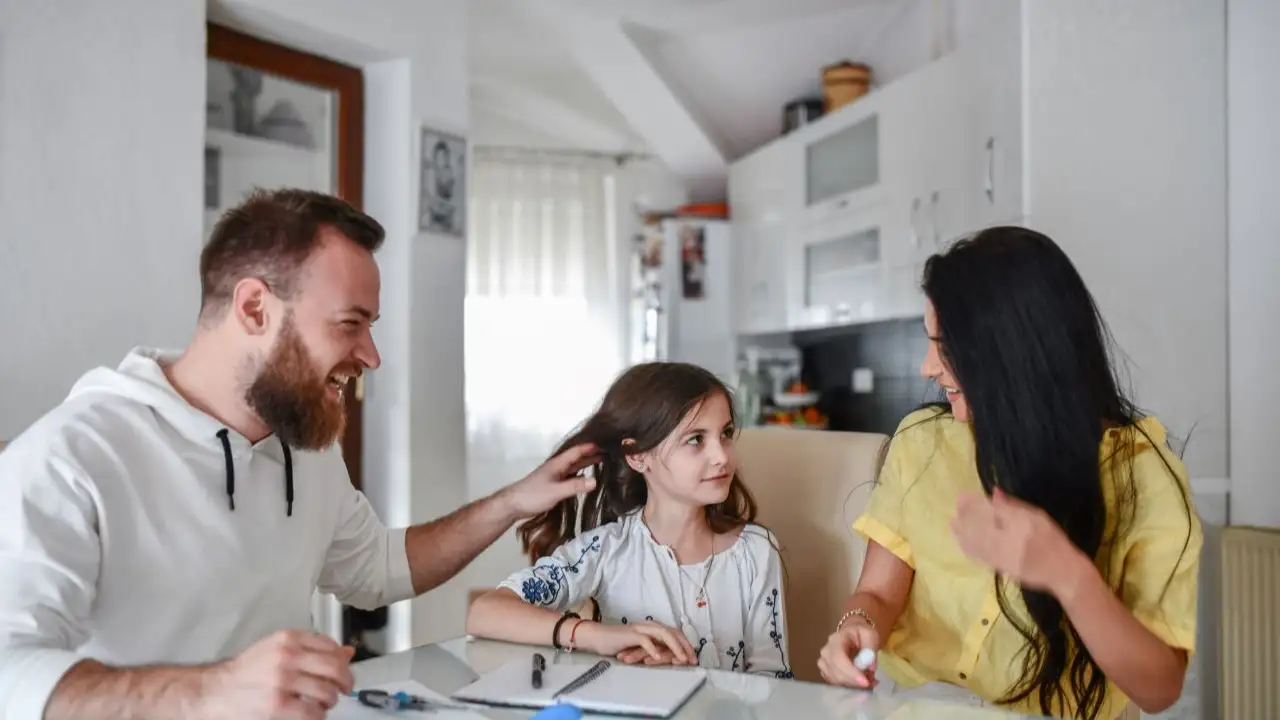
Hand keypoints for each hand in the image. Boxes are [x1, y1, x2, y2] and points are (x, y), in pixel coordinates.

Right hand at [199, 630, 355, 719]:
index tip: (342, 669)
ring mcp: (283, 680)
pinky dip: (318, 715)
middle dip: (345, 681)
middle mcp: (287, 655)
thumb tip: (348, 652)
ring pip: (327, 691)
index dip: (341, 660)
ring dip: (330, 700)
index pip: (331, 645)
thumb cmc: (245, 672)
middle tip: (344, 689)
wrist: (214, 691)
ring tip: (323, 703)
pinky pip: (313, 712)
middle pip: (335, 667)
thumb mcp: (278, 650)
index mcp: (288, 638)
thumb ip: (312, 649)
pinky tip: (312, 713)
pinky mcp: (278, 705)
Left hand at [500, 444, 600, 519]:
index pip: (576, 451)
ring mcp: (555, 476)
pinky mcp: (553, 485)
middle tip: (609, 452)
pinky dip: (581, 475)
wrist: (514, 504)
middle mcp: (558, 467)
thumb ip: (574, 486)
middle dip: (592, 453)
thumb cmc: (533, 495)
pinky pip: (571, 476)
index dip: (590, 447)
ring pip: (574, 466)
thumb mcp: (555, 491)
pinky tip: (587, 479)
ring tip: (602, 461)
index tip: (605, 443)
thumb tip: (595, 481)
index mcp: (558, 464)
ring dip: (587, 463)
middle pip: (577, 457)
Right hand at [577, 621, 696, 665]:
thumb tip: (669, 658)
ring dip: (674, 647)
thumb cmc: (619, 644)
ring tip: (681, 658)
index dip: (685, 645)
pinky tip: (658, 657)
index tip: (693, 658)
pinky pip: (644, 640)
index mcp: (652, 628)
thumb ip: (653, 650)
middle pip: (672, 632)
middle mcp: (649, 626)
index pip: (674, 633)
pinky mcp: (630, 635)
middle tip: (692, 659)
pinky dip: (652, 648)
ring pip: (663, 634)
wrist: (598, 638)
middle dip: (684, 646)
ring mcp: (640, 629)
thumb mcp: (640, 648)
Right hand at [818, 618, 879, 688]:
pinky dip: (848, 686)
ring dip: (853, 684)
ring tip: (867, 679)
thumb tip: (870, 667)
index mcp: (836, 640)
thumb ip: (870, 649)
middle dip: (854, 681)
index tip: (865, 682)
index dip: (850, 672)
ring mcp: (823, 662)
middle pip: (835, 672)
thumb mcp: (870, 635)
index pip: (838, 658)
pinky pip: (836, 683)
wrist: (851, 633)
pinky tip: (859, 681)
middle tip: (871, 682)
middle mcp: (826, 651)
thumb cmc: (860, 634)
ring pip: (836, 680)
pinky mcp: (825, 671)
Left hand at [950, 488, 1085, 595]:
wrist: (1061, 570)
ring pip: (975, 541)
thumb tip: (994, 493)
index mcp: (1019, 525)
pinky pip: (978, 556)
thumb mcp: (1037, 516)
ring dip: (962, 530)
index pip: (990, 511)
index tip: (964, 495)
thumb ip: (1014, 506)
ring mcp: (1002, 556)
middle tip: (957, 504)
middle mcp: (1008, 541)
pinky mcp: (999, 567)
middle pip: (979, 525)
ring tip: (953, 521)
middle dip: (965, 514)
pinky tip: (960, 539)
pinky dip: (966, 546)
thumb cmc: (1052, 539)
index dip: (974, 503)